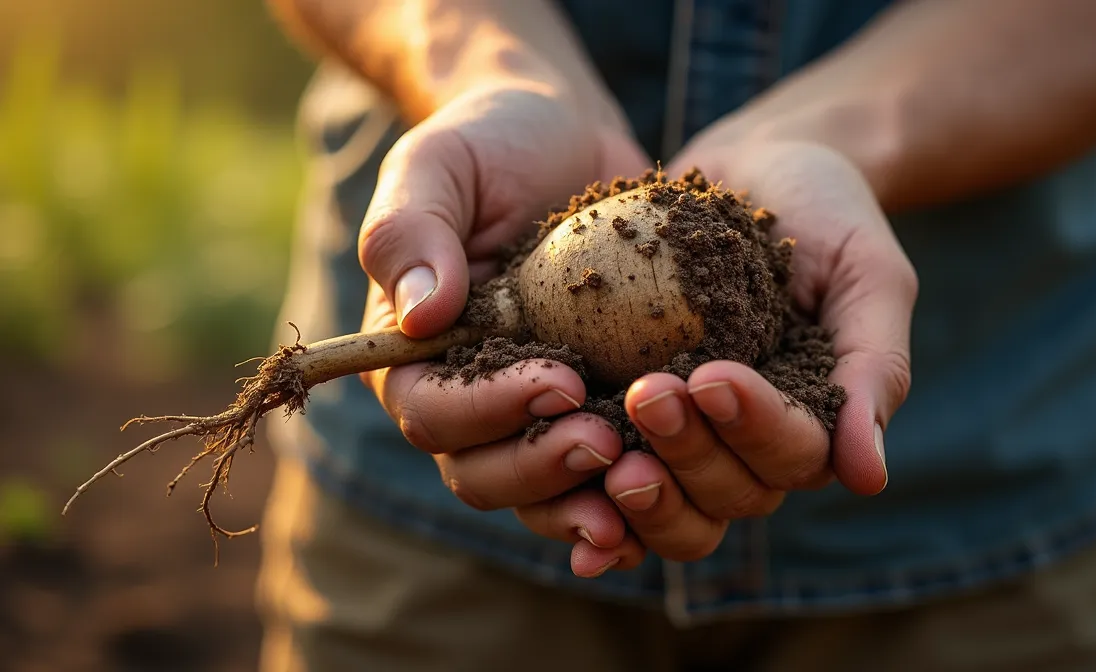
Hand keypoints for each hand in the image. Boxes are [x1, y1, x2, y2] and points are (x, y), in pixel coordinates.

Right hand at [357, 84, 651, 576]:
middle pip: (486, 474)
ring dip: (591, 501)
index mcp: (417, 355)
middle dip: (545, 470)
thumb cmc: (493, 141)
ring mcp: (535, 413)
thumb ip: (412, 230)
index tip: (559, 381)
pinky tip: (676, 488)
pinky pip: (607, 474)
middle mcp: (470, 399)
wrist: (566, 136)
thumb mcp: (441, 162)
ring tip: (649, 481)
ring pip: (546, 494)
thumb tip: (419, 314)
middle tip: (609, 442)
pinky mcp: (598, 409)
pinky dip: (636, 497)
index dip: (490, 413)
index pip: (434, 411)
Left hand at [595, 139, 917, 561]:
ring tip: (596, 436)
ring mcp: (690, 438)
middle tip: (646, 393)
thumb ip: (875, 367)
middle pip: (727, 493)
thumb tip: (868, 479)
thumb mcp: (869, 273)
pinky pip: (606, 471)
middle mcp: (750, 448)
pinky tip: (549, 468)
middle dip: (687, 454)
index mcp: (814, 425)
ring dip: (639, 484)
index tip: (713, 376)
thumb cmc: (829, 211)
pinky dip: (582, 490)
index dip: (754, 429)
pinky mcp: (627, 413)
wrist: (759, 165)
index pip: (793, 454)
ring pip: (669, 501)